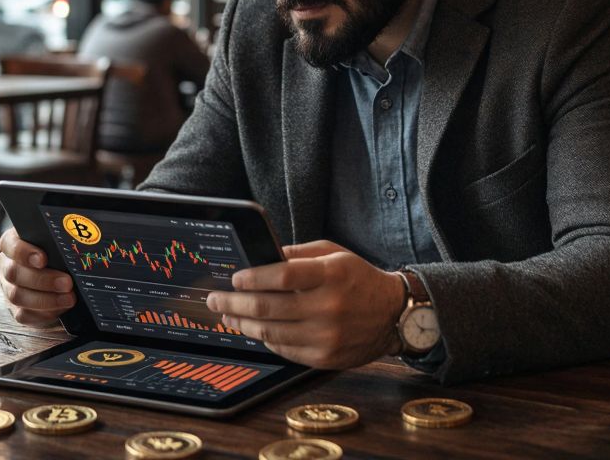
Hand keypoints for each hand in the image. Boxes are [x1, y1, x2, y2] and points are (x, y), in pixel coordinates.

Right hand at [0, 228, 75, 326]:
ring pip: (17, 295)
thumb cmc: (58, 255)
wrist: (58, 280)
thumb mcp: (56, 243)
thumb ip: (59, 241)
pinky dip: (44, 313)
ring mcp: (9, 288)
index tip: (43, 259)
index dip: (24, 253)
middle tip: (67, 282)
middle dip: (42, 279)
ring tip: (69, 298)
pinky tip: (61, 308)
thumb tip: (78, 239)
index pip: (9, 244)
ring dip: (46, 299)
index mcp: (13, 244)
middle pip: (13, 273)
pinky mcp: (16, 309)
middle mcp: (7, 265)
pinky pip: (24, 314)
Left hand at [205, 240, 405, 368]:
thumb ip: (298, 254)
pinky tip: (253, 331)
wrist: (394, 315)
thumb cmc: (359, 279)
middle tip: (215, 300)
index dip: (252, 278)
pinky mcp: (324, 357)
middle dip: (234, 303)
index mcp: (331, 275)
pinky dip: (264, 339)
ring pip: (270, 332)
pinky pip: (284, 350)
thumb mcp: (334, 254)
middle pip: (268, 307)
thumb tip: (262, 258)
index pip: (281, 276)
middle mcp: (328, 307)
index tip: (235, 278)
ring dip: (242, 324)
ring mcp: (326, 335)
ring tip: (228, 316)